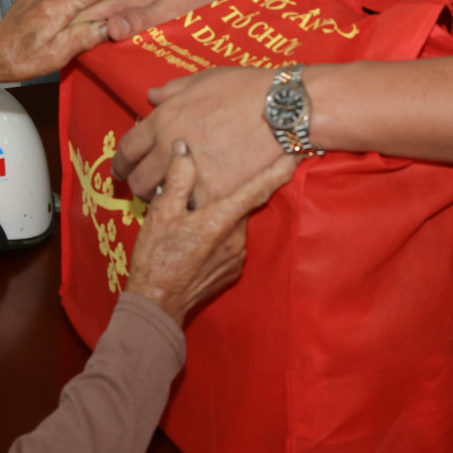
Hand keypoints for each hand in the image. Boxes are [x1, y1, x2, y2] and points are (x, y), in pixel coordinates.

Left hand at [113, 66, 284, 201]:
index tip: (123, 170)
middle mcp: (169, 149)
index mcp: (163, 120)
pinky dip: (190, 208)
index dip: (122, 164)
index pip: (127, 150)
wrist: (280, 110)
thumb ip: (172, 91)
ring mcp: (190, 174)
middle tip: (149, 186)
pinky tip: (196, 203)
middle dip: (140, 184)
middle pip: (139, 180)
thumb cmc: (243, 88)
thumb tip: (150, 97)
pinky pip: (190, 208)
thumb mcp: (202, 79)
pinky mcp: (214, 193)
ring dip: (162, 198)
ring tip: (172, 196)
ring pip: (160, 199)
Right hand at [124, 141, 294, 323]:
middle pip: (241, 204)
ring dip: (221, 216)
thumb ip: (178, 178)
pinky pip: (231, 243)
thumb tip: (184, 149)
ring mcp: (237, 256)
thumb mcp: (161, 213)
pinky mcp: (232, 270)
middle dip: (230, 194)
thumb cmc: (157, 257)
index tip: (295, 154)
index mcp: (222, 219)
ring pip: (235, 223)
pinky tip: (196, 240)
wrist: (157, 304)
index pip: (258, 189)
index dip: (278, 170)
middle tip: (206, 189)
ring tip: (192, 218)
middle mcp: (237, 238)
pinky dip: (219, 235)